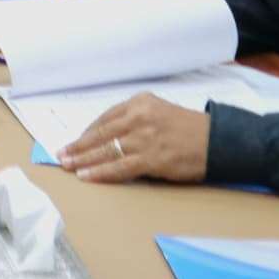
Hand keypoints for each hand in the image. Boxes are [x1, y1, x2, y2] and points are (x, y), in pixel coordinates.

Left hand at [61, 95, 209, 184]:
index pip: (105, 118)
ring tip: (67, 166)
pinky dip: (101, 172)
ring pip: (106, 150)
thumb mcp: (159, 112)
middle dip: (78, 146)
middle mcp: (139, 116)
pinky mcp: (152, 158)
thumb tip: (107, 138)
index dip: (87, 132)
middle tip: (61, 155)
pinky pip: (120, 167)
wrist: (218, 141)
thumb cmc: (188, 129)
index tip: (74, 141)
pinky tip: (88, 176)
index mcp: (140, 102)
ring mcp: (144, 137)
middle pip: (101, 133)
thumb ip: (135, 120)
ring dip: (84, 160)